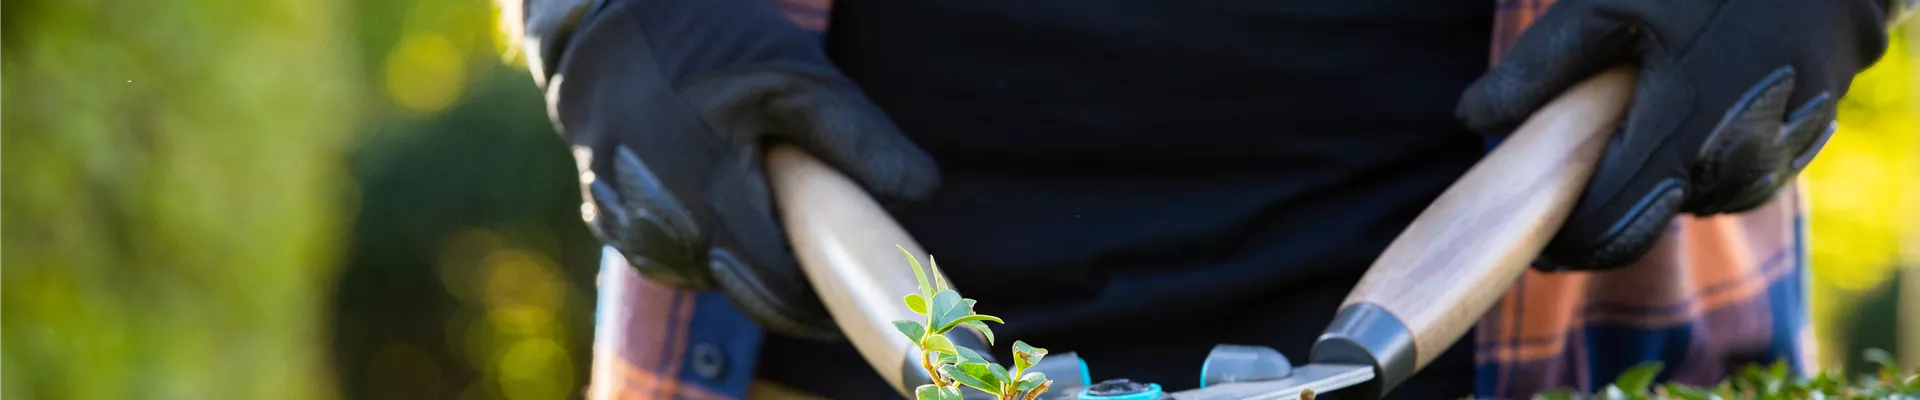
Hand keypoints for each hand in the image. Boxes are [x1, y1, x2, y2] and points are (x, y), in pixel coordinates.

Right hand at [515, 0, 940, 337]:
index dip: (825, 303)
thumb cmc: (707, 39)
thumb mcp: (798, 78)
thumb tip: (922, 193)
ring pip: (707, 275)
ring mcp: (623, 228)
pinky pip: (670, 253)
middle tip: (831, 249)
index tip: (863, 296)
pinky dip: (703, 237)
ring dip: (745, 257)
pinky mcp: (604, 218)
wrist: (602, 12)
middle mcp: (658, 229)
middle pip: (745, 291)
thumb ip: (861, 140)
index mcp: (709, 200)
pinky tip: (718, 194)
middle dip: (792, 280)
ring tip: (768, 199)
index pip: (779, 292)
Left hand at [1457, 0, 1899, 269]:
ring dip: (1658, 187)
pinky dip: (1704, 163)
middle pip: (1649, 224)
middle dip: (1602, 219)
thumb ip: (1539, 68)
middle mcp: (1734, 160)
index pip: (1605, 226)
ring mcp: (1777, 155)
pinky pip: (1741, 177)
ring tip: (1628, 140)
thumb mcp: (1607, 4)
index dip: (1561, 240)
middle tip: (1565, 198)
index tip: (1532, 237)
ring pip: (1696, 202)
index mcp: (1680, 131)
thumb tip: (1474, 120)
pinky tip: (1689, 120)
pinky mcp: (1806, 139)